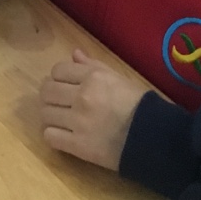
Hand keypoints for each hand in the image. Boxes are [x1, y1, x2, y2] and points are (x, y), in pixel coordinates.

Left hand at [39, 49, 144, 170]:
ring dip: (50, 116)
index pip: (57, 71)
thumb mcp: (119, 78)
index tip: (64, 86)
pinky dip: (53, 136)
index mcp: (92, 78)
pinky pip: (50, 136)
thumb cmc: (139, 106)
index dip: (58, 78)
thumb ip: (94, 65)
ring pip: (45, 113)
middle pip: (46, 91)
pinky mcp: (78, 146)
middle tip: (58, 103)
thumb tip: (74, 53)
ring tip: (61, 120)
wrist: (155, 139)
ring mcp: (78, 122)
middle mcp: (82, 96)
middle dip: (50, 96)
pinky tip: (63, 136)